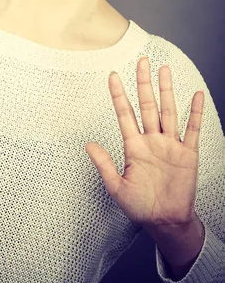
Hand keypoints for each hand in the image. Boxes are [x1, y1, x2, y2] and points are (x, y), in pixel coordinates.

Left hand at [85, 56, 203, 228]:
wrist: (165, 222)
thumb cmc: (140, 207)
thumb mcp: (116, 187)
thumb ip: (104, 164)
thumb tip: (87, 144)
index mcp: (133, 146)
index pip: (125, 114)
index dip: (119, 95)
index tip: (113, 75)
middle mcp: (151, 140)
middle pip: (147, 105)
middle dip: (144, 83)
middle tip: (142, 61)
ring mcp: (170, 145)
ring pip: (168, 111)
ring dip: (167, 90)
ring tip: (164, 69)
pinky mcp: (187, 154)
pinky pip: (192, 129)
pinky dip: (195, 112)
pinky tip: (195, 95)